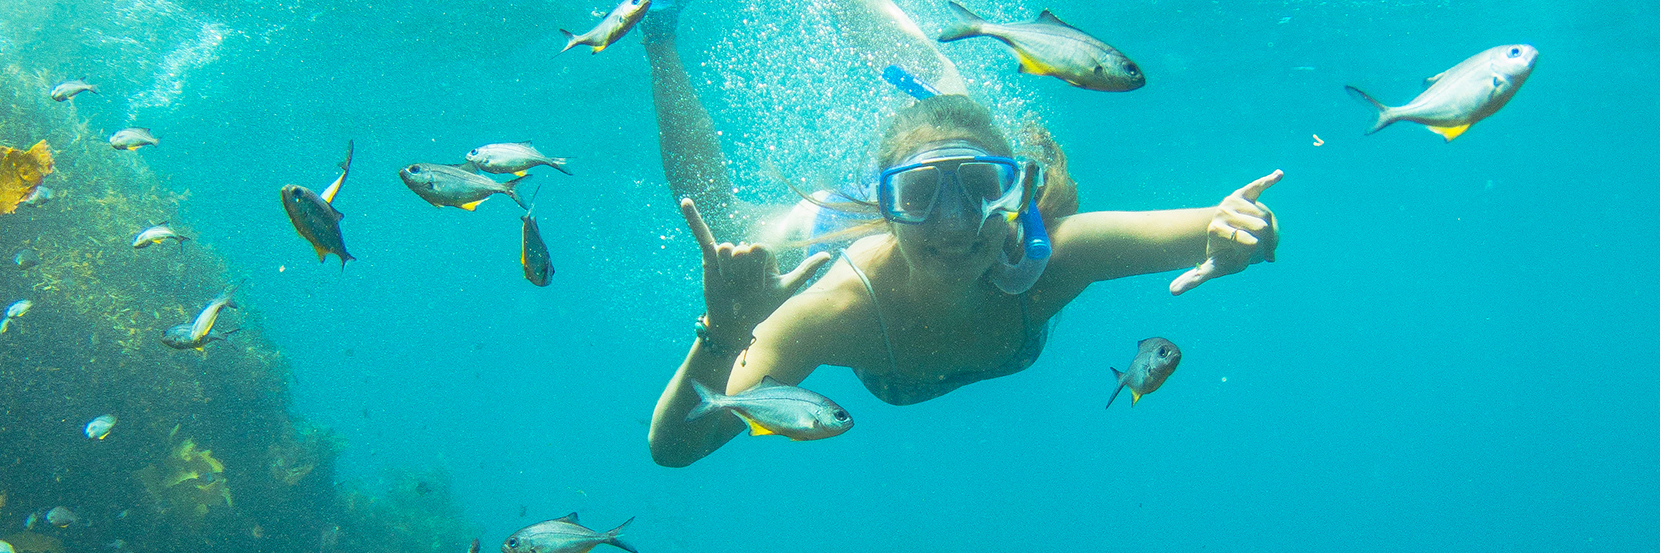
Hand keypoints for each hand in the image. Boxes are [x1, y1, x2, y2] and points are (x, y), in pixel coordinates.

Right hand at [681, 199, 832, 345]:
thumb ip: (805, 270)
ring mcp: (727, 253)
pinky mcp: (709, 258)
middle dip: (746, 274)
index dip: (761, 271)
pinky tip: (686, 202)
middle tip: (745, 288)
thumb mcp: (785, 289)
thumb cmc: (761, 306)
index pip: (762, 250)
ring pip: (729, 250)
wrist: (736, 322)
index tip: (761, 286)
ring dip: (731, 272)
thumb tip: (828, 254)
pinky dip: (692, 217)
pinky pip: (701, 234)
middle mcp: (745, 250)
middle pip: (745, 250)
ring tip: (732, 285)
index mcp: (763, 254)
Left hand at [1169, 170, 1281, 295]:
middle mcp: (1223, 212)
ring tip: (1258, 238)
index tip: (1245, 256)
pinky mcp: (1244, 194)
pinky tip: (1280, 174)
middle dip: (1264, 243)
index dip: (1253, 253)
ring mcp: (1233, 202)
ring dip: (1269, 232)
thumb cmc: (1225, 256)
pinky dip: (1268, 180)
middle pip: (1262, 228)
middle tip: (1254, 248)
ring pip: (1268, 217)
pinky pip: (1258, 186)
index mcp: (1216, 229)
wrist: (1229, 240)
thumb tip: (1172, 292)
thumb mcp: (1213, 268)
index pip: (1249, 243)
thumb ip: (1195, 278)